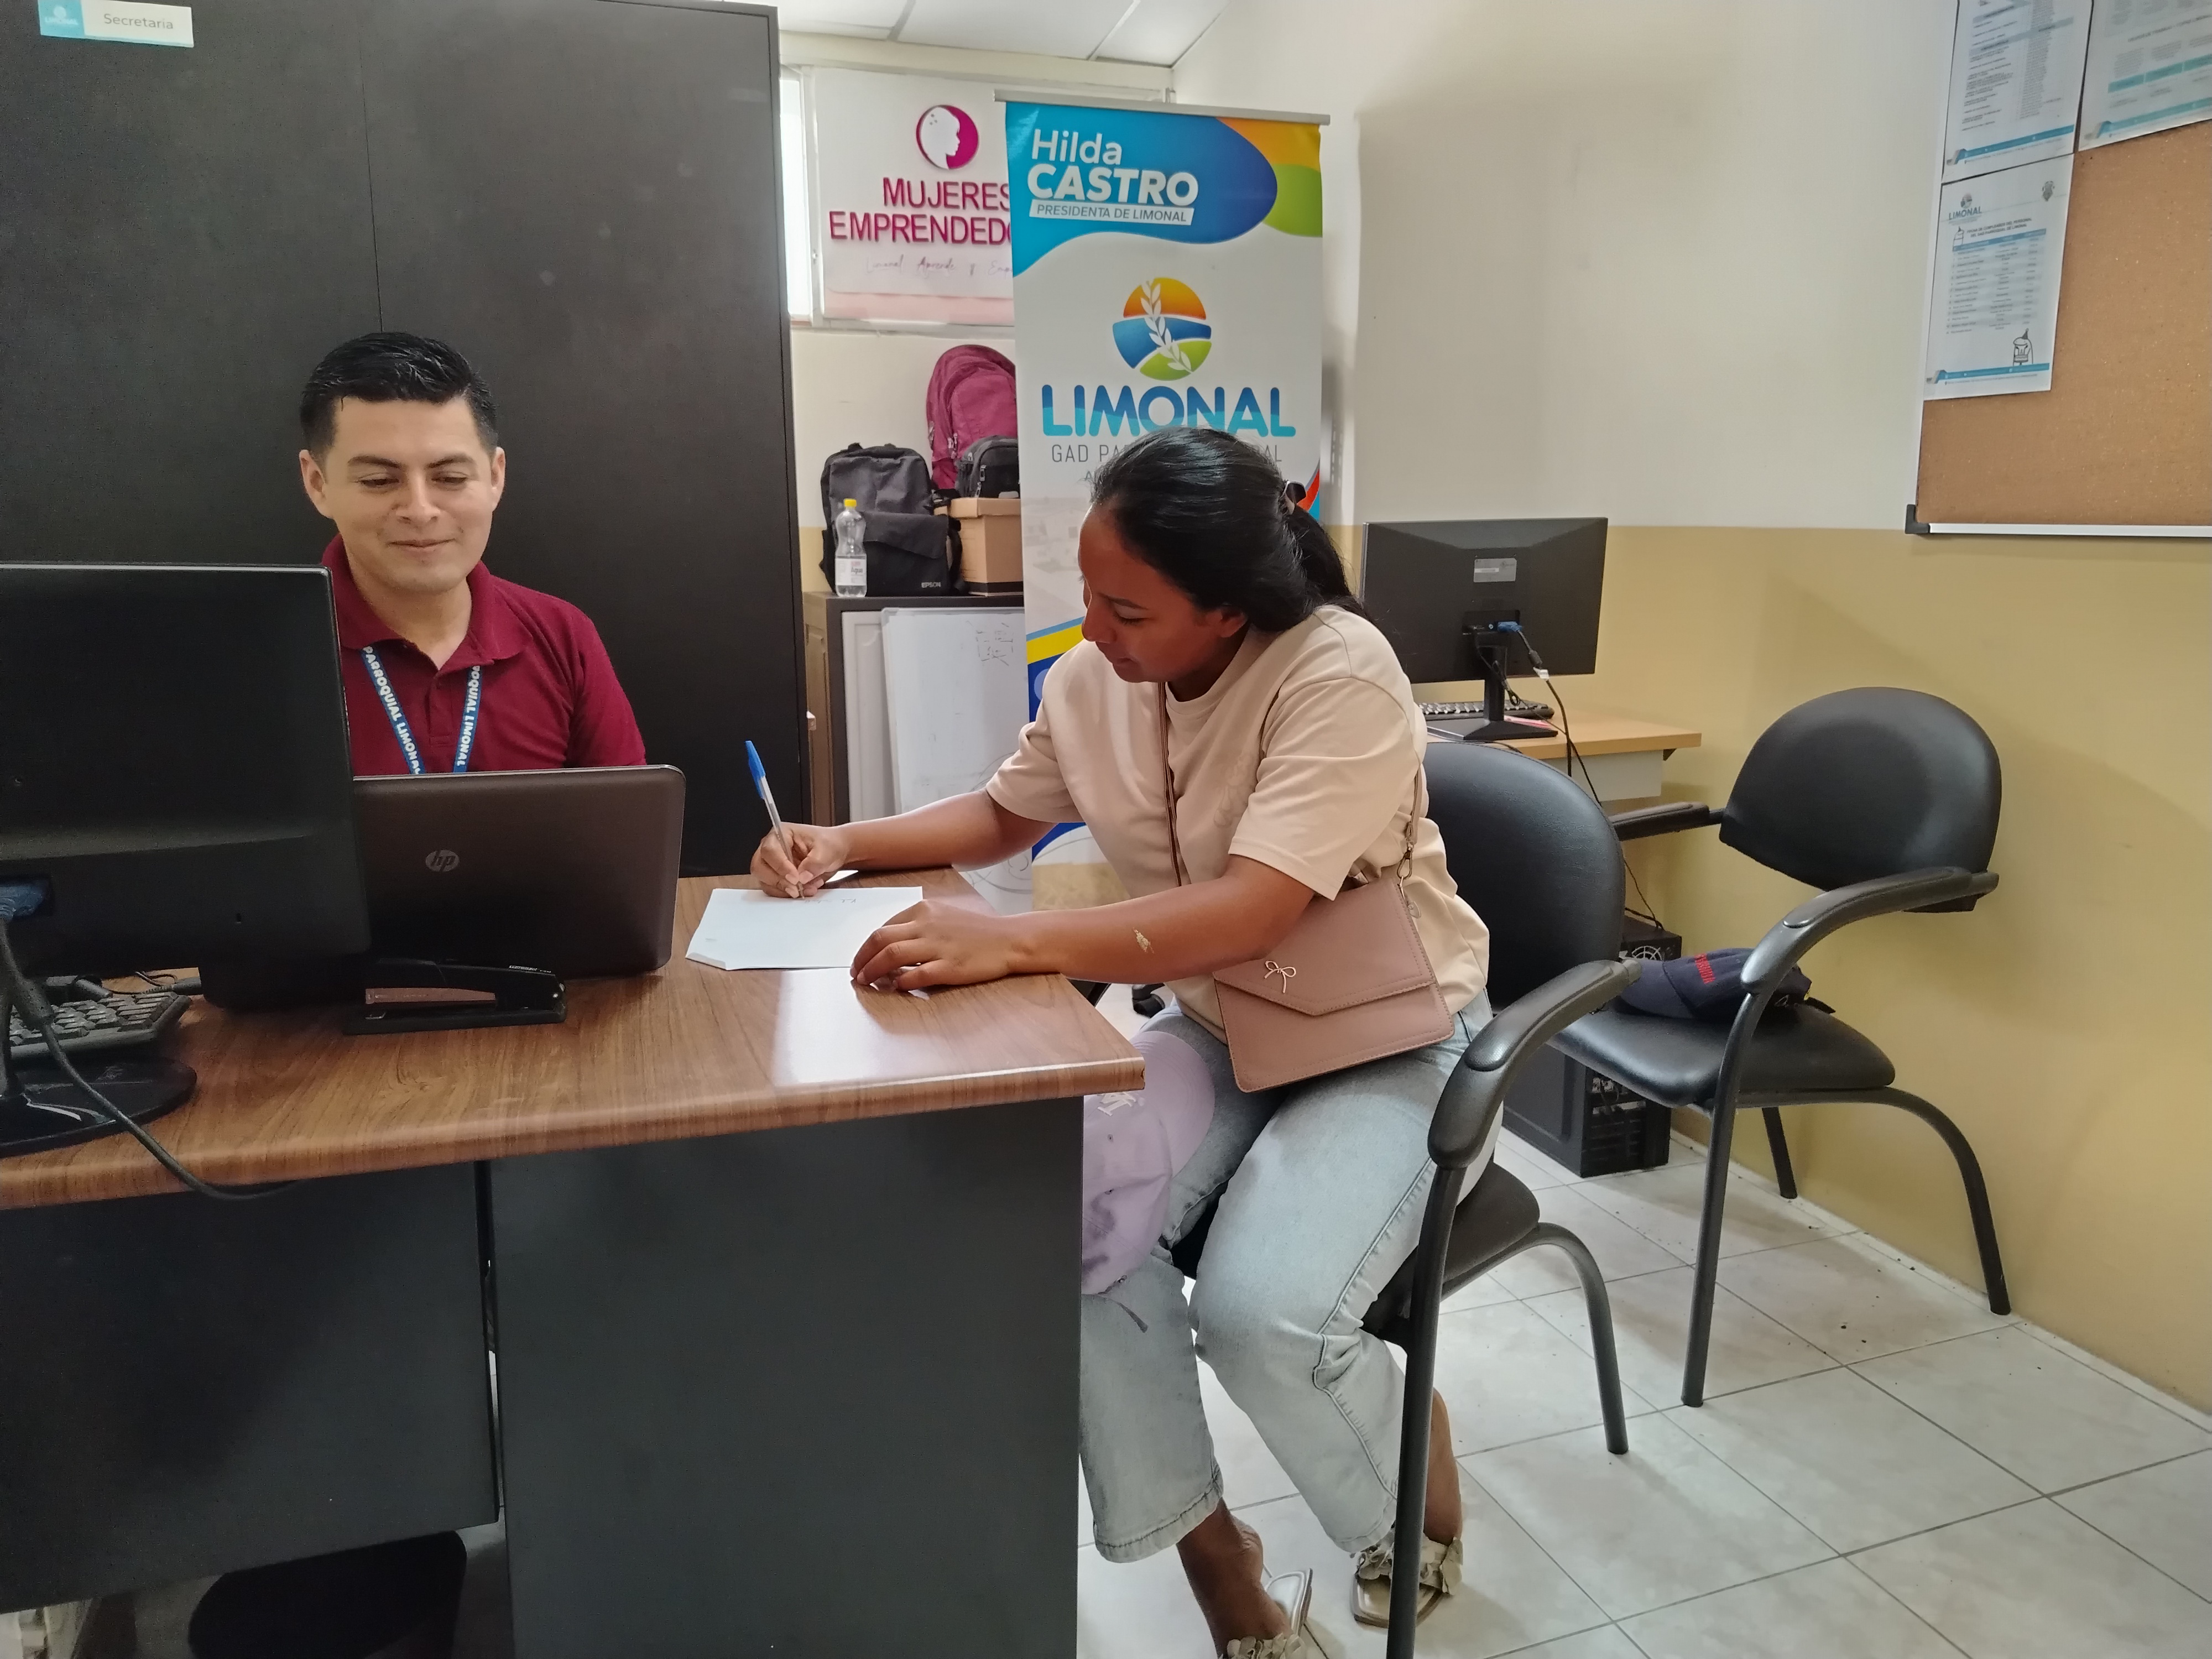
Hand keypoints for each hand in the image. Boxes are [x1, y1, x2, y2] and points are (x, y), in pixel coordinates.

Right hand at [752, 821, 850, 898]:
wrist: (833, 852)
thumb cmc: (827, 844)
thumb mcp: (826, 850)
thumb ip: (814, 863)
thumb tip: (802, 877)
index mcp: (782, 834)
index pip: (770, 850)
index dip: (780, 865)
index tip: (795, 878)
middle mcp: (772, 848)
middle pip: (759, 867)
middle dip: (778, 881)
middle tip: (796, 888)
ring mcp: (772, 864)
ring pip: (764, 881)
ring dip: (783, 889)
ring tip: (806, 889)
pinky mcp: (776, 877)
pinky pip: (773, 889)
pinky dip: (786, 894)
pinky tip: (804, 890)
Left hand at [850, 900, 1035, 990]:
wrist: (1009, 939)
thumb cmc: (978, 929)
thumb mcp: (944, 915)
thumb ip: (918, 925)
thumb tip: (891, 943)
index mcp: (924, 911)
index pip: (884, 927)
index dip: (866, 946)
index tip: (861, 959)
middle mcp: (927, 926)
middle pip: (881, 940)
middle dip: (862, 958)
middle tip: (856, 973)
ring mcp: (938, 946)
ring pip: (892, 956)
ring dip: (873, 971)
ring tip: (866, 981)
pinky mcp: (949, 967)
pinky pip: (917, 976)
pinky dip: (901, 983)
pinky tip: (896, 987)